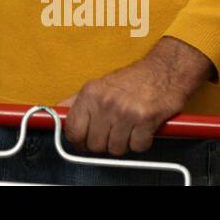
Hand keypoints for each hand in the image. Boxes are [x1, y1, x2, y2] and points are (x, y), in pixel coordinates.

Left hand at [56, 37, 214, 156]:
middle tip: (112, 134)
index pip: (73, 130)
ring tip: (128, 129)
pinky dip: (141, 143)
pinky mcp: (146, 120)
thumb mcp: (98, 86)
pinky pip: (137, 147)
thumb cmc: (131, 80)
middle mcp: (105, 102)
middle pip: (94, 144)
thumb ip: (76, 102)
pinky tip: (141, 129)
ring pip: (115, 149)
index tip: (86, 140)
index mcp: (90, 94)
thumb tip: (55, 113)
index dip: (79, 141)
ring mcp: (125, 111)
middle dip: (102, 144)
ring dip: (123, 144)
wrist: (164, 70)